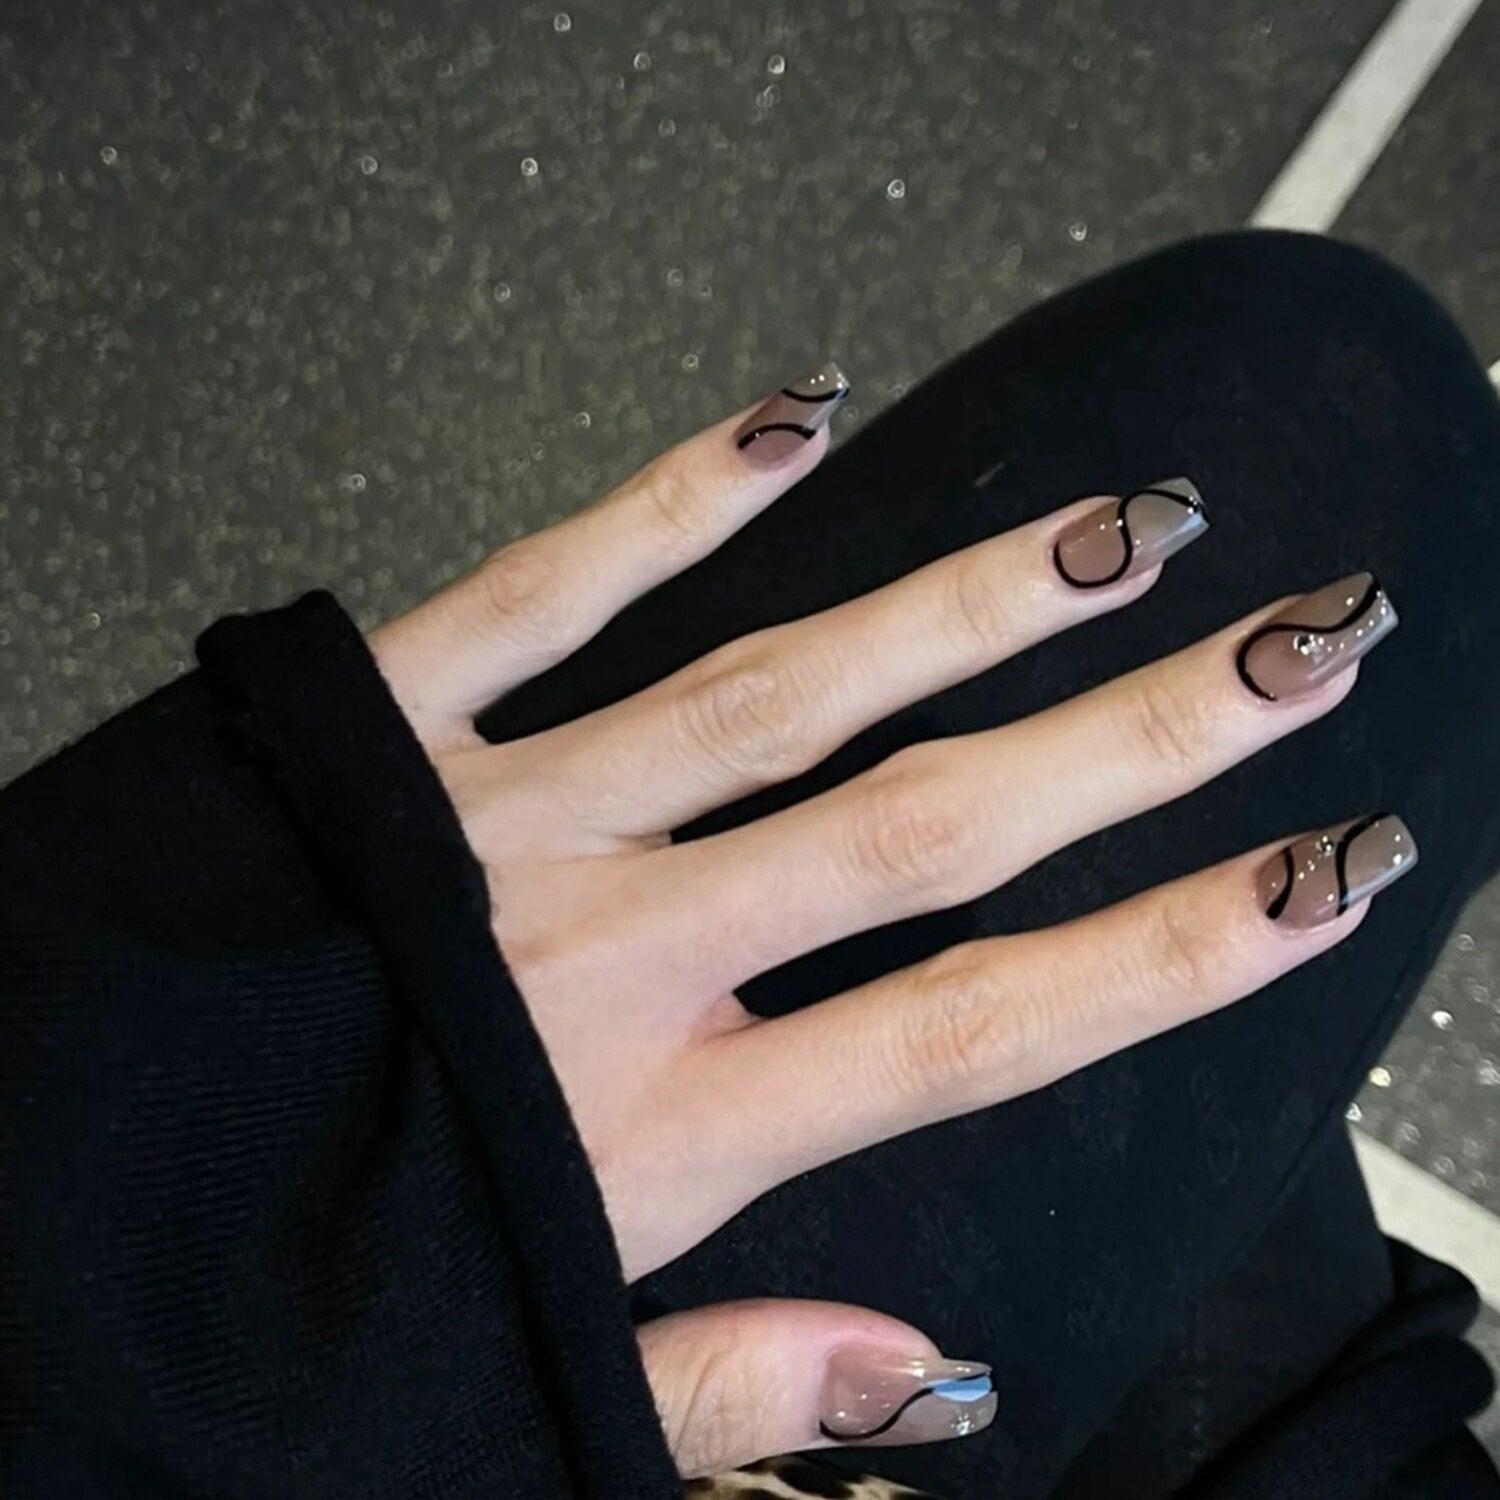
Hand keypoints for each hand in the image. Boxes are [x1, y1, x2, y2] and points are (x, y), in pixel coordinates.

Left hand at [369, 365, 1409, 1475]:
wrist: (25, 1209)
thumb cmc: (283, 1296)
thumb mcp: (525, 1390)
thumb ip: (731, 1384)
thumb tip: (937, 1379)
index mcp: (650, 1131)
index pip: (971, 1027)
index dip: (1166, 954)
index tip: (1315, 871)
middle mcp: (604, 958)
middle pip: (921, 832)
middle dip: (1136, 741)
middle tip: (1296, 643)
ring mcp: (498, 828)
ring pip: (775, 695)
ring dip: (960, 606)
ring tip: (1115, 533)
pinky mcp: (380, 733)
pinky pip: (544, 594)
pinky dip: (667, 501)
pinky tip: (791, 420)